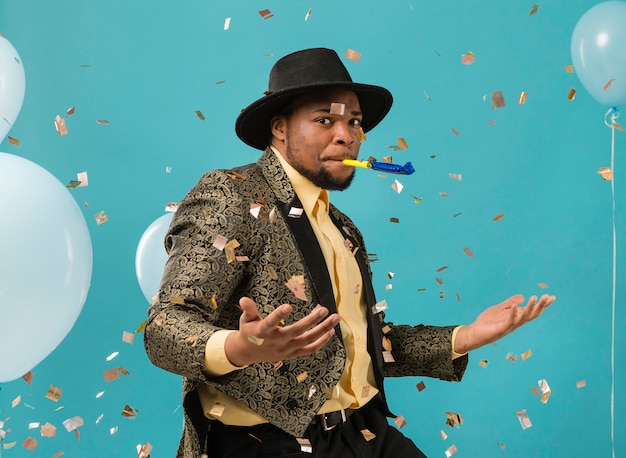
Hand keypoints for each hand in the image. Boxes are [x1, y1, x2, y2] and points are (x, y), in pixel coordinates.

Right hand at [224, 297, 340, 366]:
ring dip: (323, 330)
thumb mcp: (245, 319)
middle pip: (296, 332)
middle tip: (324, 309)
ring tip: (335, 318)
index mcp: (263, 331)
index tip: (288, 306)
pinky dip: (321, 342)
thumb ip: (248, 309)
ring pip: (307, 341)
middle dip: (312, 321)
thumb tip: (244, 298)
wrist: (248, 353)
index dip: (279, 315)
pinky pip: (309, 350)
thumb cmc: (249, 331)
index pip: (271, 323)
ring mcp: (286, 349)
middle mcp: (276, 341)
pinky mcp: (292, 354)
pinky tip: (330, 331)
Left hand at [454, 294, 555, 353]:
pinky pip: (509, 321)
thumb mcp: (499, 309)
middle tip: (548, 297)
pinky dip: (513, 313)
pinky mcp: (501, 329)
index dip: (542, 305)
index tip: (552, 297)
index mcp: (516, 317)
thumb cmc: (487, 322)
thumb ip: (510, 303)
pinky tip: (516, 306)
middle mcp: (515, 323)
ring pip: (523, 318)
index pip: (532, 311)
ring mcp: (509, 326)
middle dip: (540, 306)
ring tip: (534, 297)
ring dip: (529, 308)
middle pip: (532, 315)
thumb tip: (522, 297)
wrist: (475, 333)